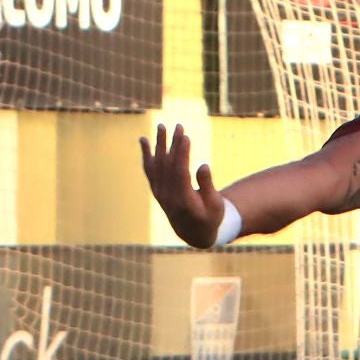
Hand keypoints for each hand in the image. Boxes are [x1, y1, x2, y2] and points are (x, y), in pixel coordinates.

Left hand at [140, 123, 226, 248]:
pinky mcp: (156, 189)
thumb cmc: (210, 217)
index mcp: (183, 201)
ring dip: (159, 144)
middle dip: (173, 144)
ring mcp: (159, 192)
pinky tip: (144, 140)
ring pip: (157, 164)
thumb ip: (208, 186)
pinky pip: (149, 169)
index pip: (180, 172)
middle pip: (168, 165)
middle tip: (179, 126)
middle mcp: (167, 196)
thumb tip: (204, 165)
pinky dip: (146, 154)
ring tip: (161, 126)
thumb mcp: (215, 205)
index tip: (185, 137)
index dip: (182, 154)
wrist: (193, 232)